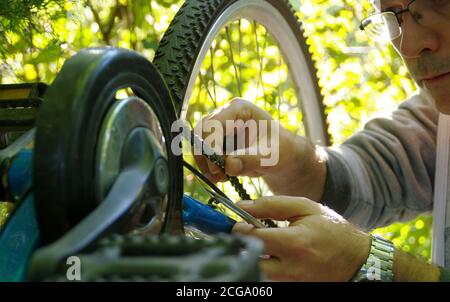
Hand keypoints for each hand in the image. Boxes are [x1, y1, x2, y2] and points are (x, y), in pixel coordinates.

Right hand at [193, 98, 326, 198]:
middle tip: (218, 175)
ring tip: (222, 178)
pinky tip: (223, 176)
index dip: (210, 147)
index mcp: (238, 108)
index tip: (217, 169)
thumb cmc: (281, 150)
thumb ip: (251, 160)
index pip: (213, 125)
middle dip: (206, 156)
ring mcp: (219, 126)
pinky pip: (204, 153)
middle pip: (201, 133)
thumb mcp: (270, 156)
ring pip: (199, 144)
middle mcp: (225, 113)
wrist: (283, 156)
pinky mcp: (217, 139)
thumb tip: (229, 165)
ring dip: (206, 163)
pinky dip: (209, 166)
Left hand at [232, 196, 370, 280]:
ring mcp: (291, 281)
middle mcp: (292, 268)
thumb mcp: (304, 208)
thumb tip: (241, 206)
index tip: (238, 223)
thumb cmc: (330, 229)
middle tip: (242, 235)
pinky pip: (268, 278)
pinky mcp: (292, 287)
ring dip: (252, 255)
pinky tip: (271, 254)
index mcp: (295, 243)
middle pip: (250, 260)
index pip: (253, 238)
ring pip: (257, 270)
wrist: (356, 258)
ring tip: (260, 243)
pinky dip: (264, 265)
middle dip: (241, 246)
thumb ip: (271, 205)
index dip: (239, 229)